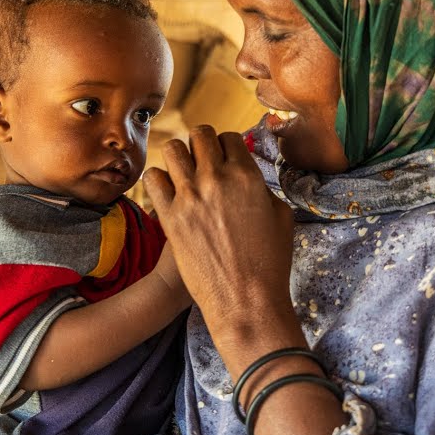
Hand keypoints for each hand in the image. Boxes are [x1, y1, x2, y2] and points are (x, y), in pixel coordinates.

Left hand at [143, 125, 294, 332]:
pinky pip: (153, 178)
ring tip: (184, 173)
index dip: (227, 146)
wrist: (244, 299)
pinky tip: (169, 192)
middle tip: (204, 162)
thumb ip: (261, 188)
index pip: (229, 136)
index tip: (225, 159)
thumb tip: (246, 176)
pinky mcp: (169, 217)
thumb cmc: (269, 262)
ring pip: (172, 149)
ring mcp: (189, 196)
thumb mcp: (281, 217)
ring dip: (179, 157)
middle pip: (200, 134)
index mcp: (246, 175)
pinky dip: (159, 180)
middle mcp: (216, 179)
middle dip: (203, 144)